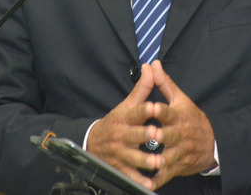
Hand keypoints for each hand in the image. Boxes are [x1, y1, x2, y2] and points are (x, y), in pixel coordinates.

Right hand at [86, 64, 162, 189]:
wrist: (93, 143)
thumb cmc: (116, 121)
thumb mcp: (127, 104)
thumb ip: (142, 89)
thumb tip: (150, 67)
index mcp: (125, 118)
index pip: (134, 112)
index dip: (143, 110)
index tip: (153, 107)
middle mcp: (121, 135)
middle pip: (133, 135)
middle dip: (144, 134)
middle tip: (157, 133)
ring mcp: (120, 152)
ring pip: (132, 157)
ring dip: (144, 160)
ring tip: (157, 161)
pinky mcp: (120, 167)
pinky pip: (130, 175)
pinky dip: (139, 180)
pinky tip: (150, 183)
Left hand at [149, 60, 216, 188]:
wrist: (212, 144)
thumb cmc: (192, 119)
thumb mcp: (181, 99)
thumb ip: (164, 83)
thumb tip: (152, 64)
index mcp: (179, 117)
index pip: (170, 112)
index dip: (162, 110)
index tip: (153, 107)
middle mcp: (180, 135)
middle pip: (171, 135)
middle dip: (163, 135)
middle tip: (154, 134)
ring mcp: (180, 152)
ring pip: (170, 156)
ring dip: (161, 160)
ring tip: (151, 162)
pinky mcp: (178, 166)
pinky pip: (167, 174)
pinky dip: (159, 179)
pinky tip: (149, 183)